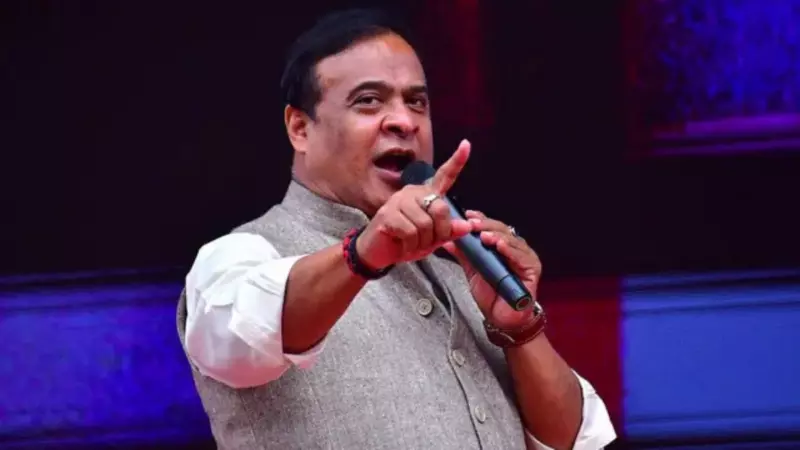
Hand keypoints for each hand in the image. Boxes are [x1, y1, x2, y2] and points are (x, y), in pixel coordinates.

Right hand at [356, 140, 473, 270]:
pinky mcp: (388, 214)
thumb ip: (449, 231)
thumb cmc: (406, 242)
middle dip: (439, 232)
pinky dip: (411, 245)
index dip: (457, 161)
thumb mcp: (433, 239)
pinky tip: (403, 245)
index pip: (444, 175)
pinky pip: (411, 232)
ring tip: (412, 244)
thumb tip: (468, 225)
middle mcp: (413, 192)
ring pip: (426, 224)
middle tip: (427, 242)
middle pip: (440, 209)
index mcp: (426, 194)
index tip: (466, 144)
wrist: (378, 253)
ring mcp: (399, 201)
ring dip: (423, 242)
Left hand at [442, 210, 541, 328]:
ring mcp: (525, 258)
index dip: (480, 219)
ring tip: (483, 235)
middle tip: (472, 223)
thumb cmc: (491, 295)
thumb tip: (447, 241)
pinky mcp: (533, 269)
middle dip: (485, 225)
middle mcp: (515, 249)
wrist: (501, 319)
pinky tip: (499, 245)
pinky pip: (520, 256)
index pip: (492, 227)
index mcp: (502, 247)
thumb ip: (464, 255)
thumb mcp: (473, 271)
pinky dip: (509, 250)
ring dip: (496, 236)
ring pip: (511, 240)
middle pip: (501, 230)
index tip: (466, 215)